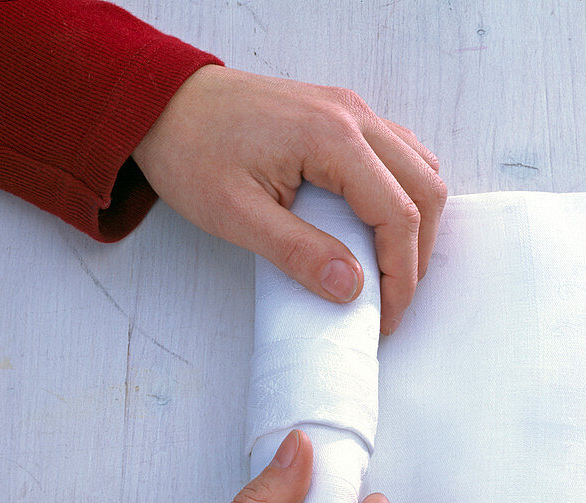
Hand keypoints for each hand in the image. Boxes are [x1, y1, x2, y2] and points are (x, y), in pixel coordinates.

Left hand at [132, 65, 446, 334]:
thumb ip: (298, 252)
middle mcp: (353, 116)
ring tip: (389, 266)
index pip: (399, 214)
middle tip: (393, 297)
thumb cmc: (190, 150)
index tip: (387, 316)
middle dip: (418, 252)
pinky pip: (400, 154)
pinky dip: (404, 194)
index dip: (402, 274)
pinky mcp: (343, 115)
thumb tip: (351, 288)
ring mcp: (351, 111)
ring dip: (417, 221)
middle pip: (426, 190)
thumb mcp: (235, 214)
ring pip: (421, 168)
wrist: (159, 103)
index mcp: (331, 137)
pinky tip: (377, 225)